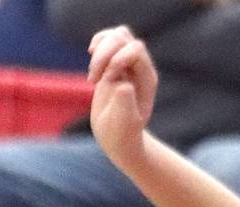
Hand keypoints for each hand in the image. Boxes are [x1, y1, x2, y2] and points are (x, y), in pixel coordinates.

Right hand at [89, 25, 157, 169]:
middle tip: (93, 80)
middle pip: (124, 38)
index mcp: (147, 80)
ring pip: (117, 34)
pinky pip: (109, 38)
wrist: (117, 138)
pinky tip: (91, 59)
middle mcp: (140, 68)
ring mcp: (128, 64)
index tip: (106, 81)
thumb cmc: (121, 135)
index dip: (117, 59)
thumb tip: (123, 84)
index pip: (136, 50)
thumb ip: (125, 105)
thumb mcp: (123, 125)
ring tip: (93, 74)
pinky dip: (97, 44)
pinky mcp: (115, 62)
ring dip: (99, 49)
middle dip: (104, 54)